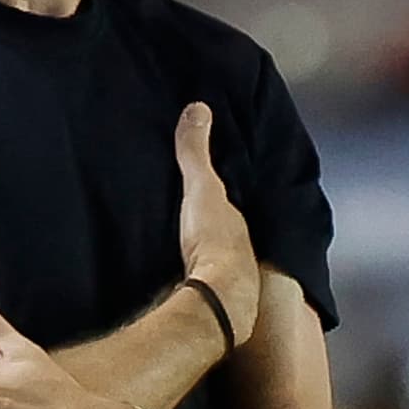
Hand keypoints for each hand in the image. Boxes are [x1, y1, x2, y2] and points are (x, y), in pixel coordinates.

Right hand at [174, 102, 260, 349]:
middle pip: (220, 230)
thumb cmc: (215, 241)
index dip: (214, 193)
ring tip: (176, 245)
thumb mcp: (202, 189)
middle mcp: (236, 248)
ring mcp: (224, 277)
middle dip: (206, 224)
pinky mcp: (206, 300)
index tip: (203, 185)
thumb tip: (198, 109)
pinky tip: (172, 277)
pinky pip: (195, 280)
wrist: (219, 299)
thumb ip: (196, 153)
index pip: (226, 201)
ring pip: (211, 257)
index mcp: (235, 221)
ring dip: (197, 251)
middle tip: (185, 215)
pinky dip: (186, 274)